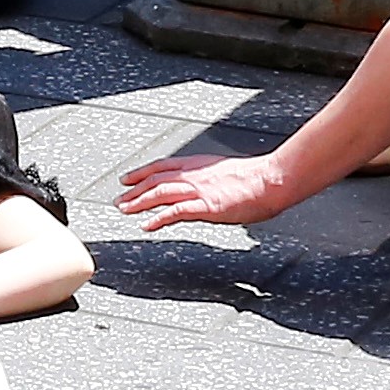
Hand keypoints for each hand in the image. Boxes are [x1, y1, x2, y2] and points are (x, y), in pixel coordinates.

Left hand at [117, 151, 303, 230]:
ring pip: (160, 193)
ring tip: (124, 210)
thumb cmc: (256, 179)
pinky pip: (176, 212)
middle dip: (134, 190)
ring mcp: (199, 190)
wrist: (271, 180)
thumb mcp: (225, 173)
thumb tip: (203, 190)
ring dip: (139, 202)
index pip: (162, 167)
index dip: (142, 173)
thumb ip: (209, 180)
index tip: (127, 179)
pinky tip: (147, 225)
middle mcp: (194, 175)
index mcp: (198, 165)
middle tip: (118, 200)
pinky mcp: (206, 205)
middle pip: (156, 180)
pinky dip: (158, 218)